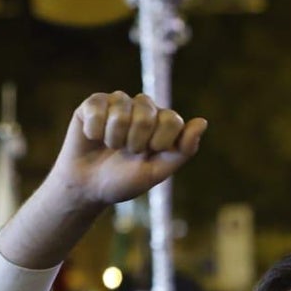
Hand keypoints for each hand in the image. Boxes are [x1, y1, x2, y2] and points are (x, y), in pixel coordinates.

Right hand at [52, 91, 206, 207]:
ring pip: (121, 110)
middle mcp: (143, 108)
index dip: (159, 142)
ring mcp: (119, 103)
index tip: (149, 155)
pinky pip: (98, 108)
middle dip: (135, 142)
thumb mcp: (157, 171)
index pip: (172, 120)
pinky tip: (93, 137)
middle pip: (147, 114)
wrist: (87, 188)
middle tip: (127, 153)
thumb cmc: (124, 181)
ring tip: (110, 146)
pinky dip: (95, 130)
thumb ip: (183, 150)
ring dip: (114, 138)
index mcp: (163, 123)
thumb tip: (203, 121)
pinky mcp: (94, 103)